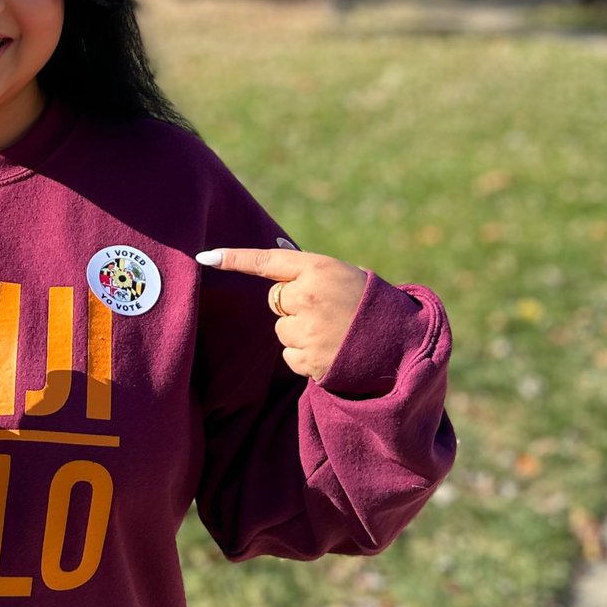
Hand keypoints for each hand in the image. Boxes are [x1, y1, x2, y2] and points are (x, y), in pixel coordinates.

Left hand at [196, 246, 367, 380]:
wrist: (402, 344)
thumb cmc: (369, 304)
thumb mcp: (343, 275)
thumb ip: (307, 270)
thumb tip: (272, 248)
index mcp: (319, 268)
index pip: (266, 261)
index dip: (233, 259)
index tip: (204, 257)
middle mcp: (309, 296)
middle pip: (274, 300)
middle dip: (292, 306)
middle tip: (326, 310)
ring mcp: (308, 328)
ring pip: (281, 329)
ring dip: (299, 332)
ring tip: (333, 332)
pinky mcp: (309, 358)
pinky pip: (288, 355)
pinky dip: (304, 355)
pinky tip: (330, 350)